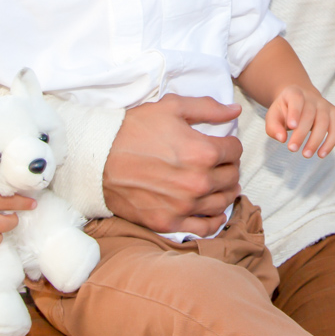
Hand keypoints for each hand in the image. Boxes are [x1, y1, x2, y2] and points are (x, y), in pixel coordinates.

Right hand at [103, 95, 242, 235]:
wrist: (99, 159)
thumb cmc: (134, 129)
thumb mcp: (171, 107)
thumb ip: (208, 108)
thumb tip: (234, 110)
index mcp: (203, 152)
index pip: (235, 151)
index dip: (230, 145)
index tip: (223, 145)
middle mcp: (199, 182)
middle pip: (231, 177)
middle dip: (229, 168)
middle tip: (221, 164)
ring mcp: (184, 205)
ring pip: (222, 202)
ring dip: (225, 192)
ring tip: (220, 185)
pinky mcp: (169, 222)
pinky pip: (204, 227)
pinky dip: (214, 220)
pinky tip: (214, 212)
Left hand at [265, 85, 334, 157]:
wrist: (299, 101)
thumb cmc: (284, 111)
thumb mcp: (273, 116)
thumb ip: (273, 127)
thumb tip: (282, 139)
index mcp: (294, 92)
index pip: (296, 99)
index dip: (295, 112)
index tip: (291, 126)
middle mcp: (312, 96)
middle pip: (309, 114)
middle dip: (301, 133)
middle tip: (292, 149)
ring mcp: (325, 104)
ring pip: (324, 122)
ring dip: (315, 140)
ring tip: (306, 154)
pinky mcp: (334, 114)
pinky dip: (330, 142)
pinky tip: (321, 154)